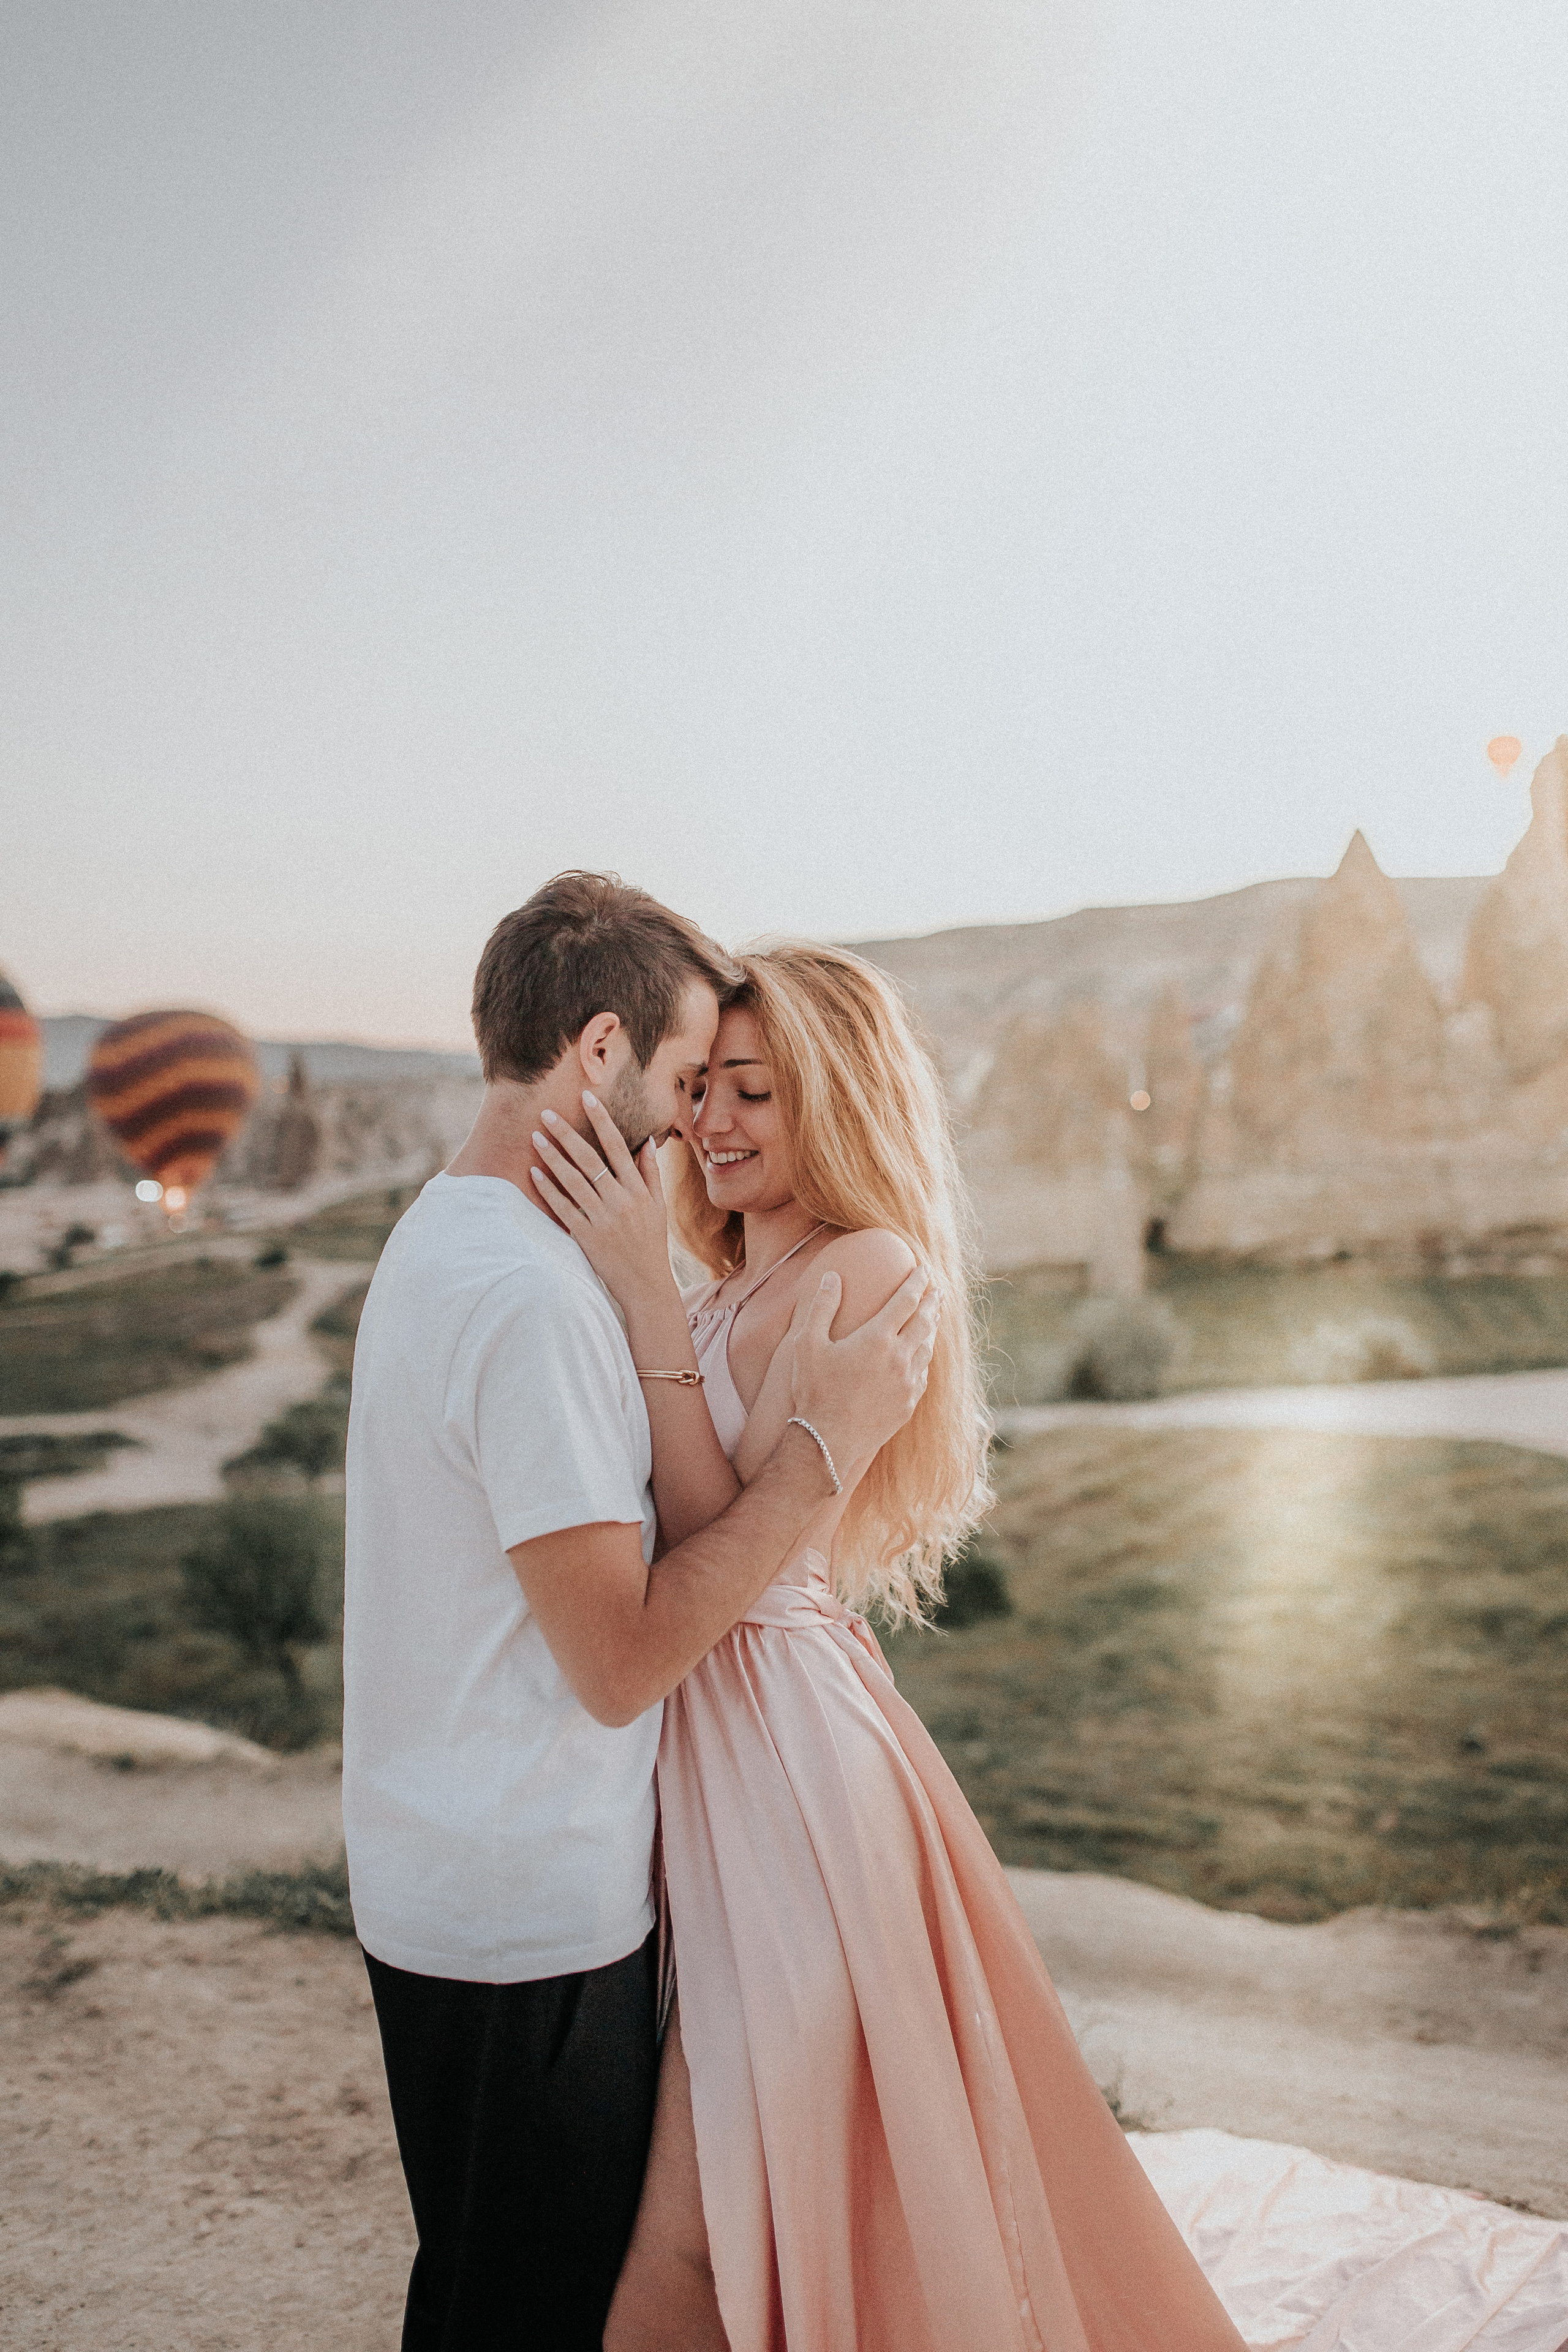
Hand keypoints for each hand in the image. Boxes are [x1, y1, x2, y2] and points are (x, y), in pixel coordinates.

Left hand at [529, 1093, 680, 1309]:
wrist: (646, 1285)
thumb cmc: (652, 1243)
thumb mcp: (658, 1207)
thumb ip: (651, 1173)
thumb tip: (647, 1141)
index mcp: (639, 1190)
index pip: (618, 1147)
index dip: (602, 1120)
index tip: (587, 1097)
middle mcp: (621, 1201)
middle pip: (590, 1159)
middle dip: (568, 1133)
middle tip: (547, 1113)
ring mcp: (603, 1219)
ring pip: (574, 1181)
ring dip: (553, 1157)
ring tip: (536, 1137)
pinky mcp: (587, 1237)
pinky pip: (564, 1209)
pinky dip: (549, 1191)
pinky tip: (535, 1173)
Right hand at [787, 1265, 938, 1478]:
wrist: (827, 1441)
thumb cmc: (814, 1390)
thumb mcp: (808, 1344)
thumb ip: (822, 1306)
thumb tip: (833, 1277)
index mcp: (877, 1338)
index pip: (906, 1300)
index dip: (917, 1281)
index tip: (924, 1268)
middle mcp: (899, 1358)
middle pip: (924, 1321)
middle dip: (932, 1302)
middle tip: (937, 1289)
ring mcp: (907, 1383)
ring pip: (927, 1347)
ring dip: (932, 1328)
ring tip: (933, 1318)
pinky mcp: (908, 1404)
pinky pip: (923, 1374)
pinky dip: (925, 1358)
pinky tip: (922, 1356)